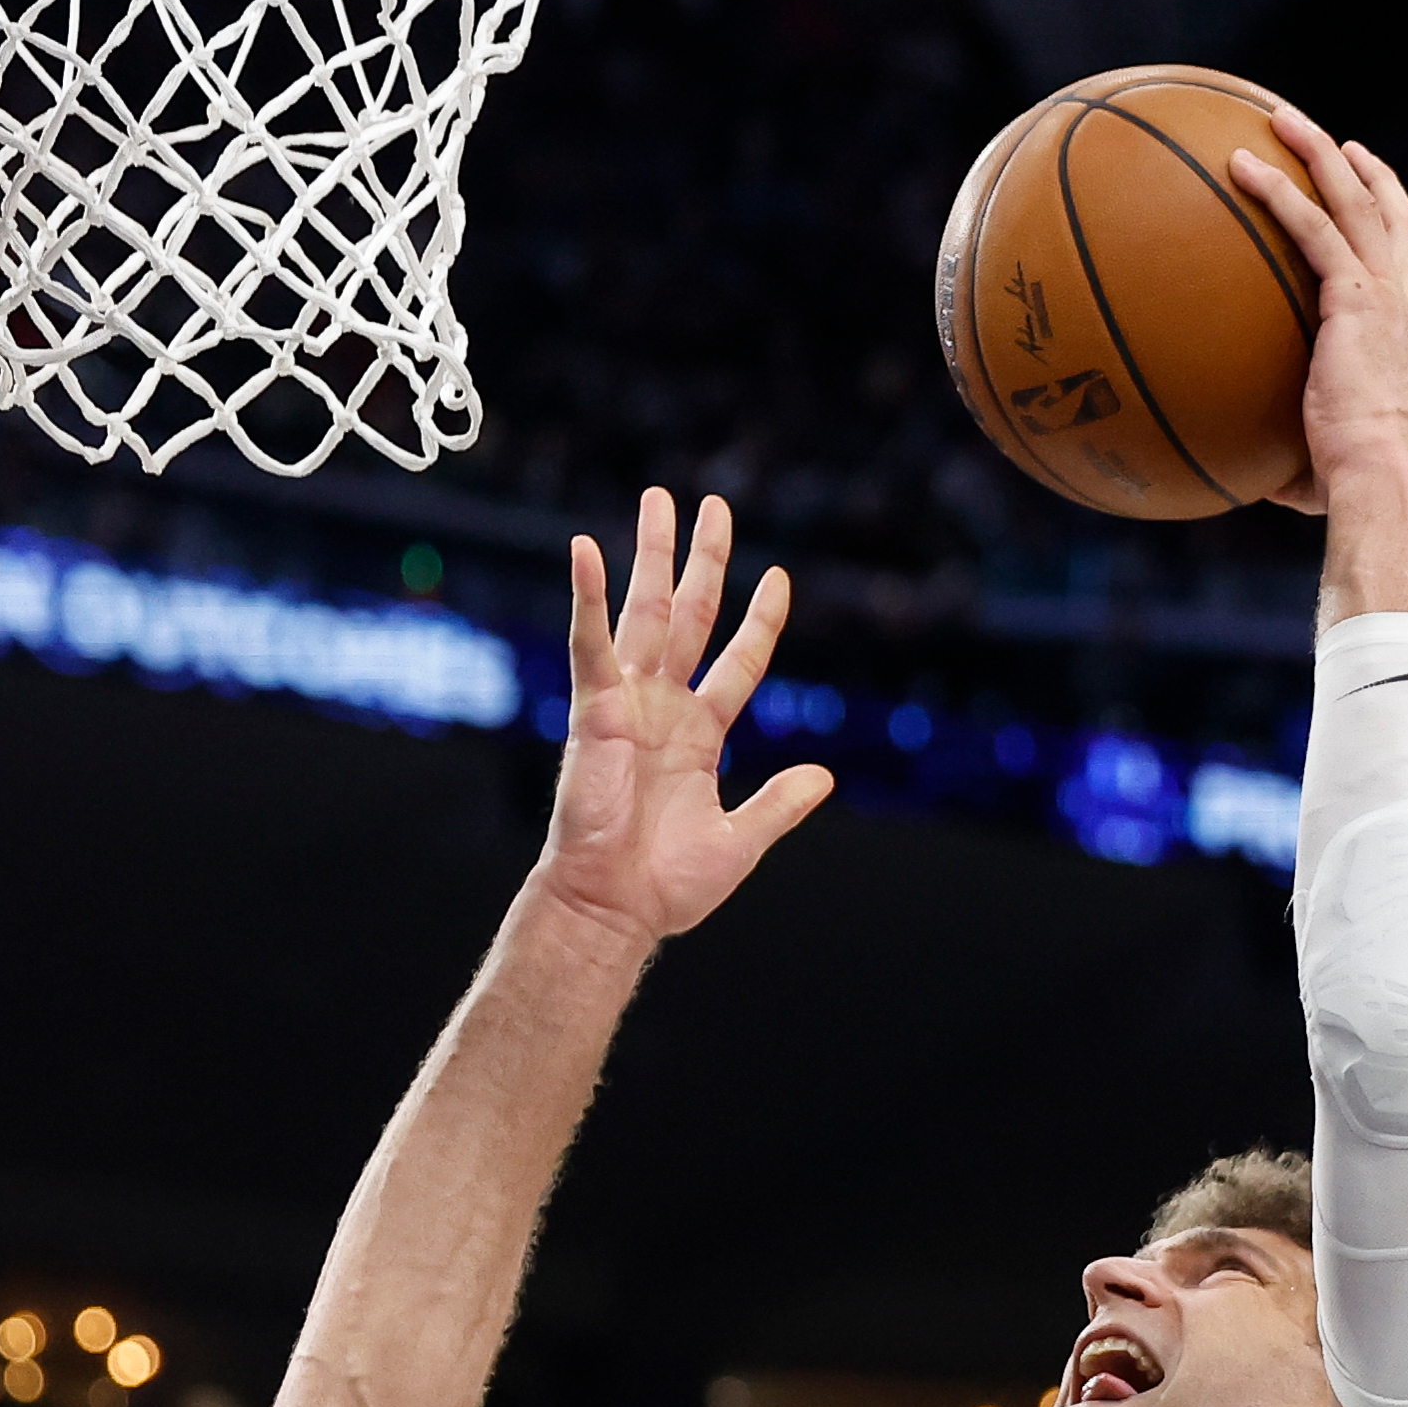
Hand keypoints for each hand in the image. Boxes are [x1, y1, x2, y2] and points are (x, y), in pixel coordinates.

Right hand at [539, 490, 833, 945]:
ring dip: (653, 556)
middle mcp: (664, 708)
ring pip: (646, 613)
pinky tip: (583, 549)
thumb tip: (824, 776)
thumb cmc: (668, 885)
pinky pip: (590, 645)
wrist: (616, 906)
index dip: (760, 619)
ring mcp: (629, 704)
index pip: (739, 660)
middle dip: (703, 561)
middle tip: (711, 505)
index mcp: (700, 734)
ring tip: (661, 500)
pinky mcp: (595, 711)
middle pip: (691, 617)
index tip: (778, 575)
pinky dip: (586, 597)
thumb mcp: (742, 841)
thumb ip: (780, 804)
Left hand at [1230, 105, 1407, 520]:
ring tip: (1279, 119)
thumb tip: (1251, 479)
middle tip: (1340, 144)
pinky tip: (1242, 166)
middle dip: (1368, 175)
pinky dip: (1280, 192)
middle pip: (1396, 220)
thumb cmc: (1360, 495)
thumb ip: (1299, 460)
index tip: (1374, 203)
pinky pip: (1313, 229)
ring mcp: (1390, 300)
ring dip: (1319, 155)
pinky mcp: (1357, 300)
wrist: (1386, 484)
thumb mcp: (1331, 474)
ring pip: (1357, 204)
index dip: (1396, 231)